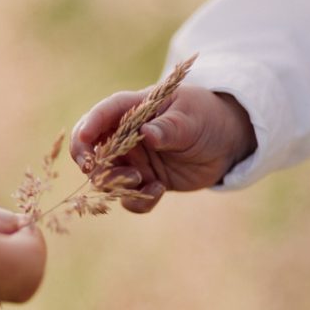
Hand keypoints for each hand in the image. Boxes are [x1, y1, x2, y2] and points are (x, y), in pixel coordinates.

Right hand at [70, 85, 256, 212]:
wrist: (226, 142)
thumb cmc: (205, 117)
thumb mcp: (191, 117)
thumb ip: (169, 126)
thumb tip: (147, 133)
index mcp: (134, 109)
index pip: (103, 114)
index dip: (88, 126)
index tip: (84, 139)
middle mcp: (126, 135)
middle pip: (92, 148)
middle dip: (92, 162)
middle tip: (98, 171)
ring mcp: (133, 161)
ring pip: (106, 177)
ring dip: (116, 183)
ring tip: (141, 180)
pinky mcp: (144, 182)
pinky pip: (130, 198)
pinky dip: (139, 199)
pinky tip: (160, 189)